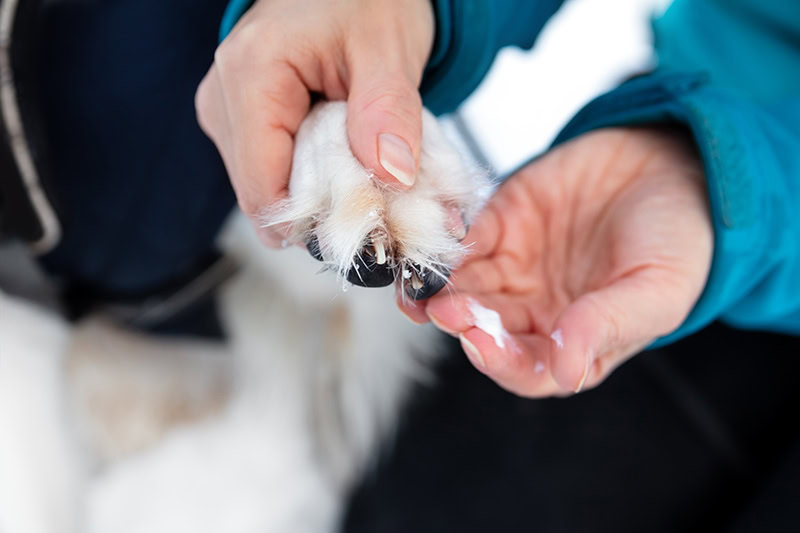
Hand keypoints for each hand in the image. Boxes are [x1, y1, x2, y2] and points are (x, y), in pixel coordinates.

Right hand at [195, 0, 433, 244]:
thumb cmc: (364, 1)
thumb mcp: (388, 47)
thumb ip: (388, 111)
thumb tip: (389, 178)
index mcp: (249, 76)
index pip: (263, 191)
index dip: (315, 219)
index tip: (368, 218)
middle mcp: (222, 100)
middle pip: (264, 196)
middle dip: (323, 204)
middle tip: (374, 183)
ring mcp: (226, 115)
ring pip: (269, 191)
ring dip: (319, 191)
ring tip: (358, 156)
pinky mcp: (240, 126)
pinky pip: (274, 175)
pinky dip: (313, 178)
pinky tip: (340, 152)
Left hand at [401, 128, 712, 396]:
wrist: (673, 165)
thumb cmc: (678, 240)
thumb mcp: (655, 290)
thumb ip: (607, 327)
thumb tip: (567, 370)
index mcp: (573, 344)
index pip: (526, 369)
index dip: (499, 362)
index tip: (479, 343)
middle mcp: (535, 312)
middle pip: (484, 330)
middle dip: (461, 323)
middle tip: (444, 308)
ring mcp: (515, 269)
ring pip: (464, 289)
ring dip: (440, 289)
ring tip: (422, 283)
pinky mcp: (501, 224)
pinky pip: (465, 240)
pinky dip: (446, 243)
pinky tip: (434, 241)